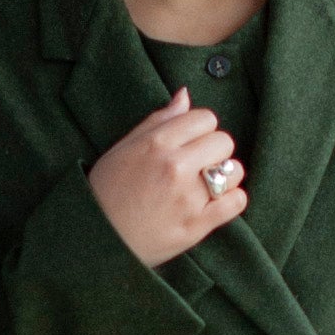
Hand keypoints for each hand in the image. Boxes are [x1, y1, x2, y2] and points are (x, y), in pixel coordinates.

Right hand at [87, 87, 249, 270]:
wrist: (98, 239)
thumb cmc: (107, 191)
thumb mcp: (123, 148)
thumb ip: (158, 120)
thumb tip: (185, 95)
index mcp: (156, 143)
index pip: (205, 118)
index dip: (200, 129)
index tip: (191, 142)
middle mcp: (175, 167)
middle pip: (224, 141)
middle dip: (214, 150)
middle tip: (198, 164)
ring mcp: (188, 197)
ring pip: (234, 171)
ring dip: (225, 176)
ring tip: (206, 185)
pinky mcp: (197, 225)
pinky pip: (236, 202)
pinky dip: (232, 200)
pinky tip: (216, 202)